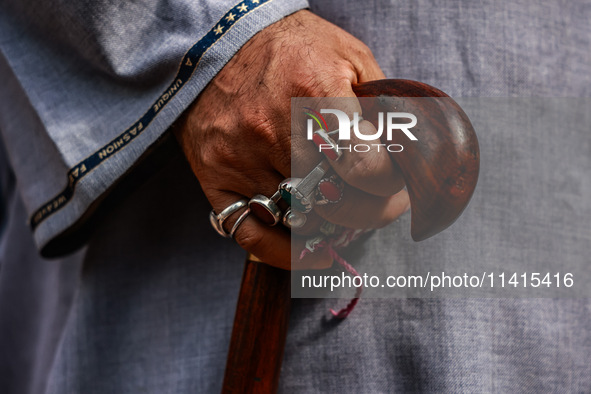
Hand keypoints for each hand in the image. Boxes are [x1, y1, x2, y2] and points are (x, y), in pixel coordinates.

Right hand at [174, 10, 408, 269]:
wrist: (219, 45)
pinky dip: (283, 252)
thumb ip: (382, 101)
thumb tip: (410, 148)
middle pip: (335, 200)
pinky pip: (248, 231)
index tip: (397, 186)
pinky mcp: (216, 177)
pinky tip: (311, 253)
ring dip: (333, 225)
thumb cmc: (291, 49)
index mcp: (314, 93)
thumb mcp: (350, 56)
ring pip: (299, 219)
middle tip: (379, 204)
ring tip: (346, 212)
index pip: (364, 165)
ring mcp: (241, 159)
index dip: (390, 185)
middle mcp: (273, 130)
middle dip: (370, 211)